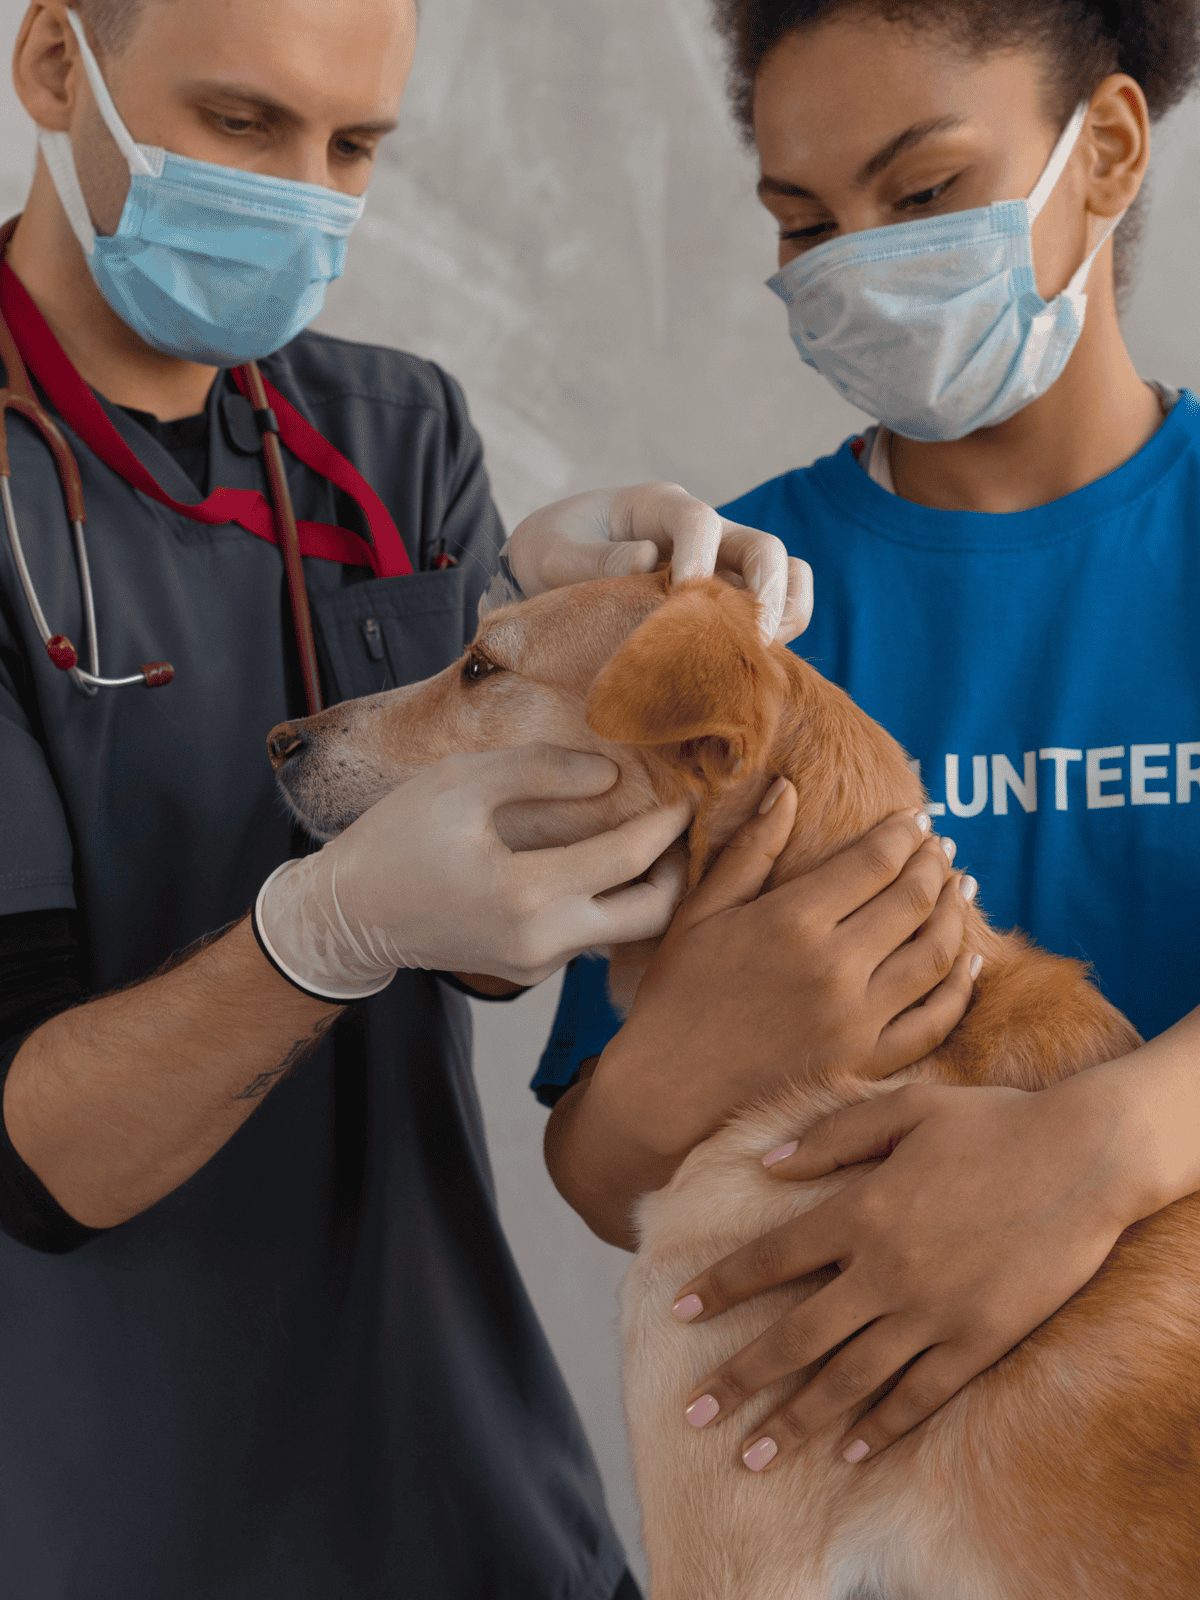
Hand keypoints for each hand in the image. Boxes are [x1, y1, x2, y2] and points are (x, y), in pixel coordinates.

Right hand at [256, 743, 691, 994]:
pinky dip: (602, 902)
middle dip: (675, 871)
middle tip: (675, 830)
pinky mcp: (529, 973)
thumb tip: (610, 777)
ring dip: (641, 889)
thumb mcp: (461, 782)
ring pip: (621, 932)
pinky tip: (590, 865)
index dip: (667, 823)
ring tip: (640, 840)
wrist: (347, 916)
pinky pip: (585, 937)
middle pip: (650, 916)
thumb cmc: (396, 840)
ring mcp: (537, 966)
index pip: (629, 857)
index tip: (686, 795)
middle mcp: (542, 942)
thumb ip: (541, 771)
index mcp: (526, 894)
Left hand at [489, 483, 812, 643]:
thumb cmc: (551, 553)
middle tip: (752, 639)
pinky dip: (780, 633)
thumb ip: (588, 558)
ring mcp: (722, 565)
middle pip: (763, 546)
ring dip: (786, 613)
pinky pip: (776, 608)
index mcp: (657, 507)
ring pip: (785, 574)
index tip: (679, 600)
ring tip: (763, 654)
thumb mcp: (549, 553)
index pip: (698, 520)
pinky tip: (750, 667)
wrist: (554, 567)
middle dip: (766, 590)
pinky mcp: (727, 600)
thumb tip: (646, 561)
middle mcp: (704, 531)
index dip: (699, 558)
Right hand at [590, 787, 977, 1162]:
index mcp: (792, 921)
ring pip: (936, 955)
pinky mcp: (867, 1063)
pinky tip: (970, 961)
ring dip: (956, 914)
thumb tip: (787, 788)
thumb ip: (751, 849)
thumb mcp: (702, 912)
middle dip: (934, 864)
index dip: (904, 833)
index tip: (915, 818)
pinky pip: (936, 1020)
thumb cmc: (677, 995)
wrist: (668, 1092)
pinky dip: (961, 986)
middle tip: (941, 846)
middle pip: (914, 900)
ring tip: (960, 888)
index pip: (875, 861)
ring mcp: (857, 1021)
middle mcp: (834, 968)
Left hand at [674, 1074, 1135, 1472]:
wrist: (1084, 1156)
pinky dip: (881, 1428)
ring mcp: (933, 1313)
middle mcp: (885, 1271)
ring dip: (797, 1422)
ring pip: (849, 1381)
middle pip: (795, 1338)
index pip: (770, 1260)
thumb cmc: (990, 1122)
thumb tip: (767, 1163)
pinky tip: (849, 1452)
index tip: (678, 1313)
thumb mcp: (903, 1109)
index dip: (721, 1288)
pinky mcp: (979, 1340)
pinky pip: (919, 1396)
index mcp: (859, 1211)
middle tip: (694, 1414)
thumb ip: (830, 1135)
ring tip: (754, 1455)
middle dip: (739, 1380)